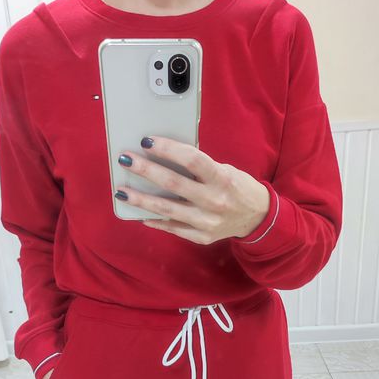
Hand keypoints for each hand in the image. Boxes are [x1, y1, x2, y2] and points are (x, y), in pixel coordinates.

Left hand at [115, 135, 269, 243]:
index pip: (192, 160)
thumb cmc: (237, 187)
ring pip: (167, 210)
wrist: (256, 218)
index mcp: (222, 179)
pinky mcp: (202, 237)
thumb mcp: (224, 170)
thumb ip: (199, 167)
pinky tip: (138, 214)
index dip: (168, 149)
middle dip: (146, 170)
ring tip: (122, 191)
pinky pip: (173, 228)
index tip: (147, 141)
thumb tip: (163, 157)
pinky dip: (155, 221)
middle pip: (173, 184)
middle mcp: (214, 201)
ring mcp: (207, 222)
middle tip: (126, 160)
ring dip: (141, 199)